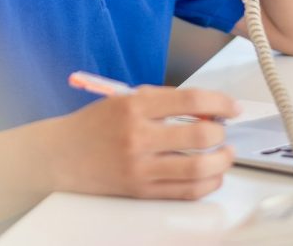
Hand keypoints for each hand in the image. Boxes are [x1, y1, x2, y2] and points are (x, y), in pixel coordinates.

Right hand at [46, 86, 239, 199]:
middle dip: (222, 133)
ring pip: (197, 168)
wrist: (59, 155)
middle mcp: (138, 136)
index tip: (232, 107)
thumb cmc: (94, 125)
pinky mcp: (141, 191)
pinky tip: (212, 175)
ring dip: (221, 161)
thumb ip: (162, 101)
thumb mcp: (124, 99)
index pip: (191, 101)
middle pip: (200, 136)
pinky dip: (207, 184)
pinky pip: (184, 192)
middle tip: (224, 131)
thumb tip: (204, 109)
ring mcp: (140, 167)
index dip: (220, 103)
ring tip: (225, 154)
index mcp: (135, 106)